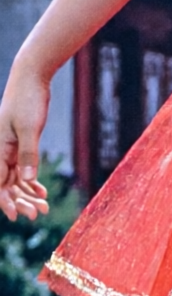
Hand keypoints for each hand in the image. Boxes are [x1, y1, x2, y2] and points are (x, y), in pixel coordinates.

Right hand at [0, 67, 50, 223]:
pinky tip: (41, 192)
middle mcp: (0, 148)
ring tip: (43, 208)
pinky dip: (30, 181)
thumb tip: (27, 179)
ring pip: (14, 177)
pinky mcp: (19, 142)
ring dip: (26, 194)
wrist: (31, 78)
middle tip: (37, 214)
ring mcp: (9, 146)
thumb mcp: (29, 128)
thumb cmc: (28, 100)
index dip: (4, 200)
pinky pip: (21, 167)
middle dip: (18, 200)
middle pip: (5, 182)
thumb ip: (28, 153)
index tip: (15, 216)